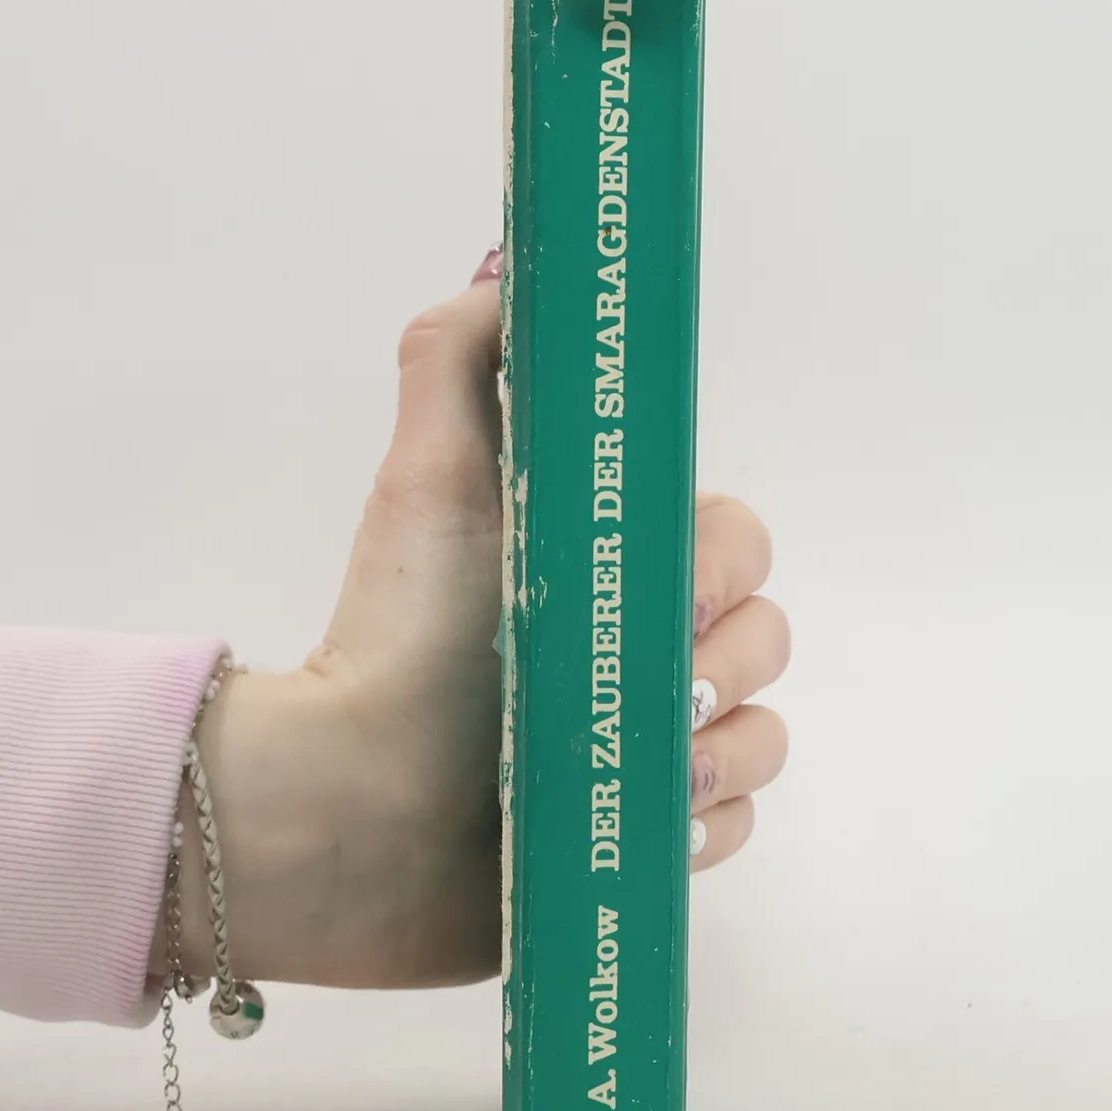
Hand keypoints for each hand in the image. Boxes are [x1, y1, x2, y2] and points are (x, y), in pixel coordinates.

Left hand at [158, 252, 789, 989]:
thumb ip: (459, 361)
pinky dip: (703, 827)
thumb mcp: (428, 484)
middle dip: (727, 661)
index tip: (677, 593)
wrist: (345, 814)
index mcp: (611, 568)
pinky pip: (734, 828)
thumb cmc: (394, 639)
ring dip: (723, 751)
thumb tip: (512, 268)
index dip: (725, 564)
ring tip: (646, 771)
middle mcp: (640, 654)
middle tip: (658, 689)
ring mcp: (650, 752)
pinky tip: (644, 825)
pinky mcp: (644, 842)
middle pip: (766, 635)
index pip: (734, 543)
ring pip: (763, 734)